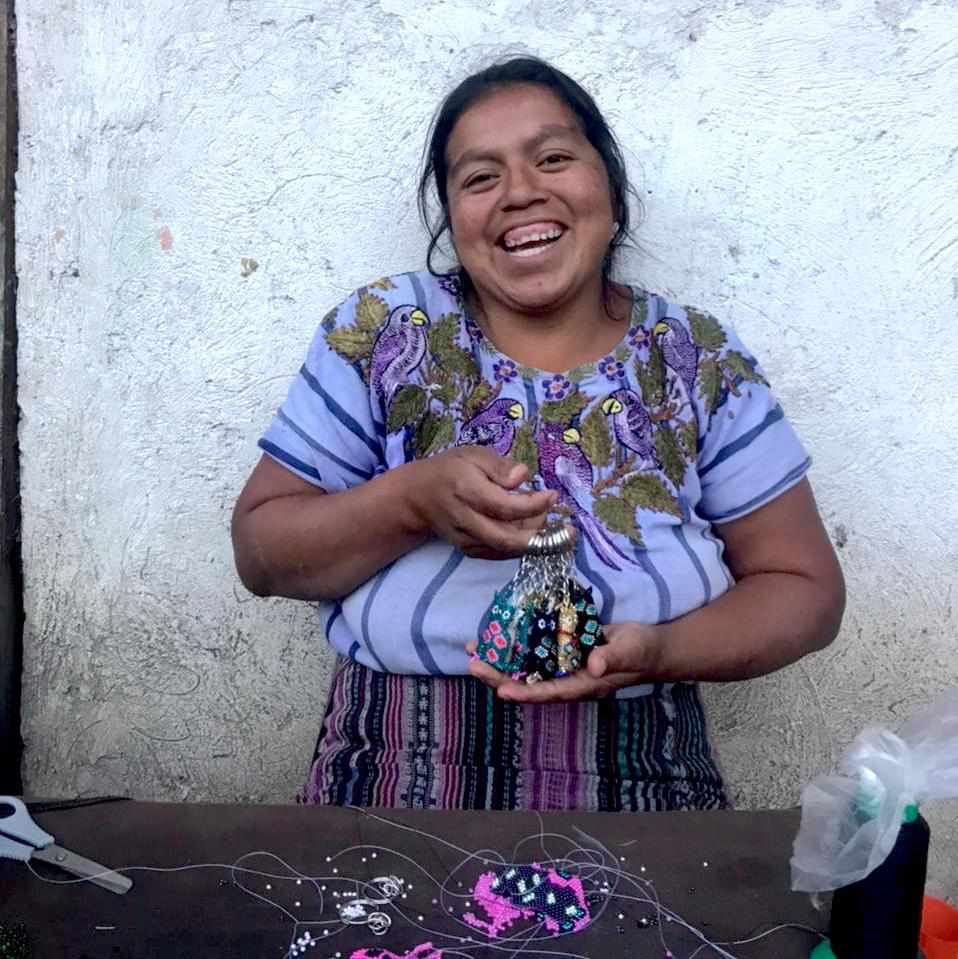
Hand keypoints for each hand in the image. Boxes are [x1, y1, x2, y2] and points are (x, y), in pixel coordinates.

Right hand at [404, 447, 556, 559]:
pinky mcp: (469, 551)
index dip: (534, 505)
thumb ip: (500, 466)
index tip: (553, 495)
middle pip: (507, 539)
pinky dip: (522, 547)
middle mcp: (465, 520)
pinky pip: (501, 554)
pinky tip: (534, 532)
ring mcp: (466, 539)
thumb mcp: (474, 455)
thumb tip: (523, 476)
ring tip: (548, 522)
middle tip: (563, 525)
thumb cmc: (451, 470)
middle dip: (542, 536)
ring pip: (507, 549)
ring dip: (535, 540)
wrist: (419, 497)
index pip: (505, 506)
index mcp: (467, 491)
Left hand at [467, 621, 660, 702]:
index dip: (525, 693)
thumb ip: (613, 658)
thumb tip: (593, 666)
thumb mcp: (631, 651)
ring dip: (501, 660)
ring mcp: (564, 665)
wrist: (650, 646)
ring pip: (526, 668)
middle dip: (499, 675)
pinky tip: (499, 634)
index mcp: (583, 685)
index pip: (549, 693)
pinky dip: (517, 645)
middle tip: (472, 663)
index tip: (501, 691)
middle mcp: (568, 678)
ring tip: (474, 649)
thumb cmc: (643, 651)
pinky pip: (536, 651)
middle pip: (528, 683)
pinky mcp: (563, 650)